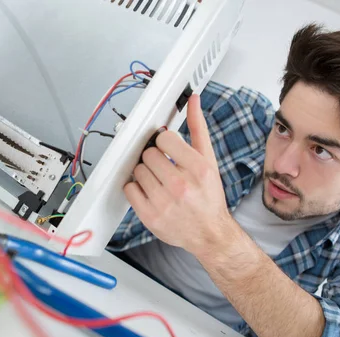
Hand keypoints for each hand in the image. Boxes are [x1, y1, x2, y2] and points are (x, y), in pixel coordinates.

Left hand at [124, 95, 232, 255]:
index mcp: (198, 169)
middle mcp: (182, 186)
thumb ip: (198, 128)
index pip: (164, 138)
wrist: (210, 233)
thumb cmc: (209, 197)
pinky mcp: (151, 216)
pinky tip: (150, 191)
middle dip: (155, 158)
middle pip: (149, 154)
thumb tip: (193, 101)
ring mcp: (164, 203)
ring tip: (159, 180)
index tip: (168, 149)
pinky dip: (136, 188)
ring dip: (145, 173)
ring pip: (138, 170)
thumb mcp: (209, 161)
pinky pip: (129, 189)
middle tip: (164, 167)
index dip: (164, 142)